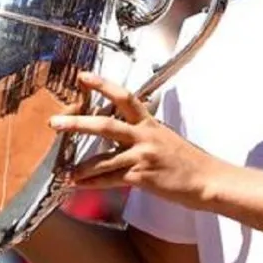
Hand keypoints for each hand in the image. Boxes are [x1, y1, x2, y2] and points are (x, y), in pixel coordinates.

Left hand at [51, 72, 223, 209]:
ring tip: (65, 171)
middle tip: (55, 123)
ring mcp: (142, 156)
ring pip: (103, 158)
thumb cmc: (188, 161)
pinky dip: (93, 183)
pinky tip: (79, 186)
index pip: (124, 97)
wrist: (207, 180)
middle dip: (77, 123)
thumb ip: (143, 133)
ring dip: (81, 166)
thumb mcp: (166, 137)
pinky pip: (111, 179)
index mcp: (150, 122)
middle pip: (105, 125)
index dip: (102, 84)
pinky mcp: (142, 177)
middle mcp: (144, 135)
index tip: (82, 76)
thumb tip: (123, 132)